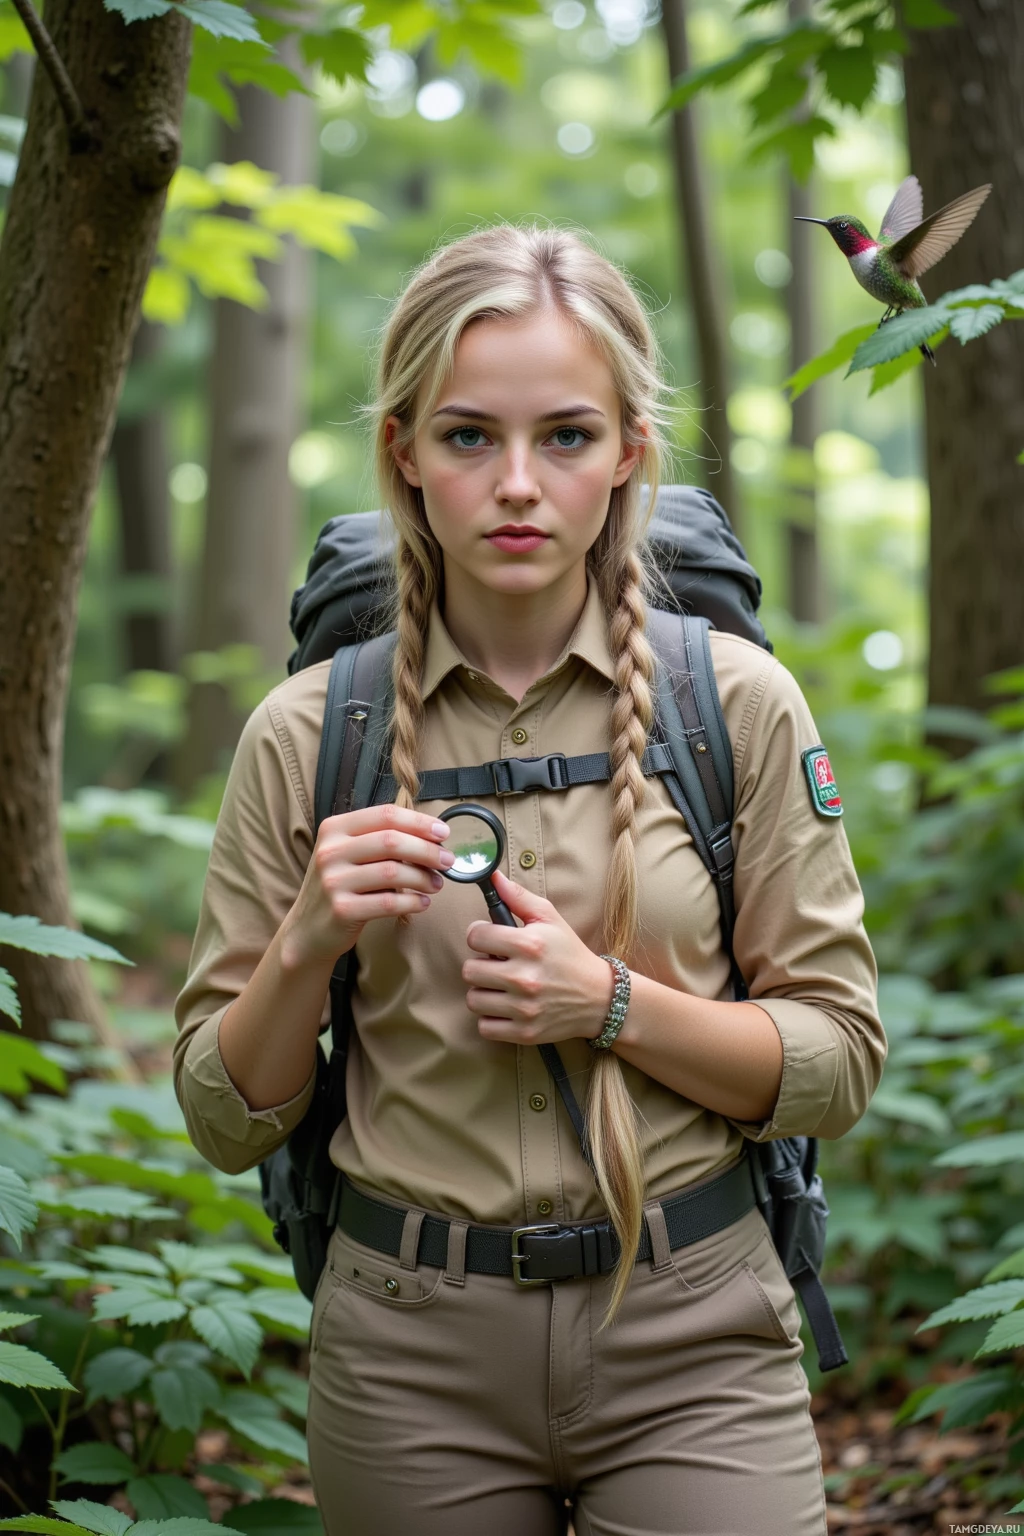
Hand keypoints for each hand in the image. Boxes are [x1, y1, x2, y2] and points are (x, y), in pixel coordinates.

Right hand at [281, 804, 454, 968]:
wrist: (308, 929)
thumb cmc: (340, 886)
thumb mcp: (349, 854)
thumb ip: (380, 840)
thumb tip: (433, 836)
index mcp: (334, 828)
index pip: (385, 815)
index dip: (419, 822)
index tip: (443, 833)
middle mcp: (330, 851)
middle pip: (391, 841)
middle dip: (427, 850)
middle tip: (448, 861)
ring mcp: (333, 881)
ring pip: (393, 872)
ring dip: (424, 878)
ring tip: (437, 884)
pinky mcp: (341, 910)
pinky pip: (388, 902)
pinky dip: (412, 902)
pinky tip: (422, 903)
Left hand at [462, 868, 613, 1045]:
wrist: (599, 997)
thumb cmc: (570, 954)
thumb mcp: (550, 919)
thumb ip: (518, 897)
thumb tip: (492, 876)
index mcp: (529, 945)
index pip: (475, 937)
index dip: (480, 936)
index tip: (491, 940)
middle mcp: (524, 977)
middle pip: (469, 970)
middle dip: (480, 965)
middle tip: (497, 966)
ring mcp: (524, 1008)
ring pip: (474, 999)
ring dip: (484, 993)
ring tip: (502, 987)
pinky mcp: (524, 1032)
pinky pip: (485, 1027)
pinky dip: (492, 1018)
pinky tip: (506, 1007)